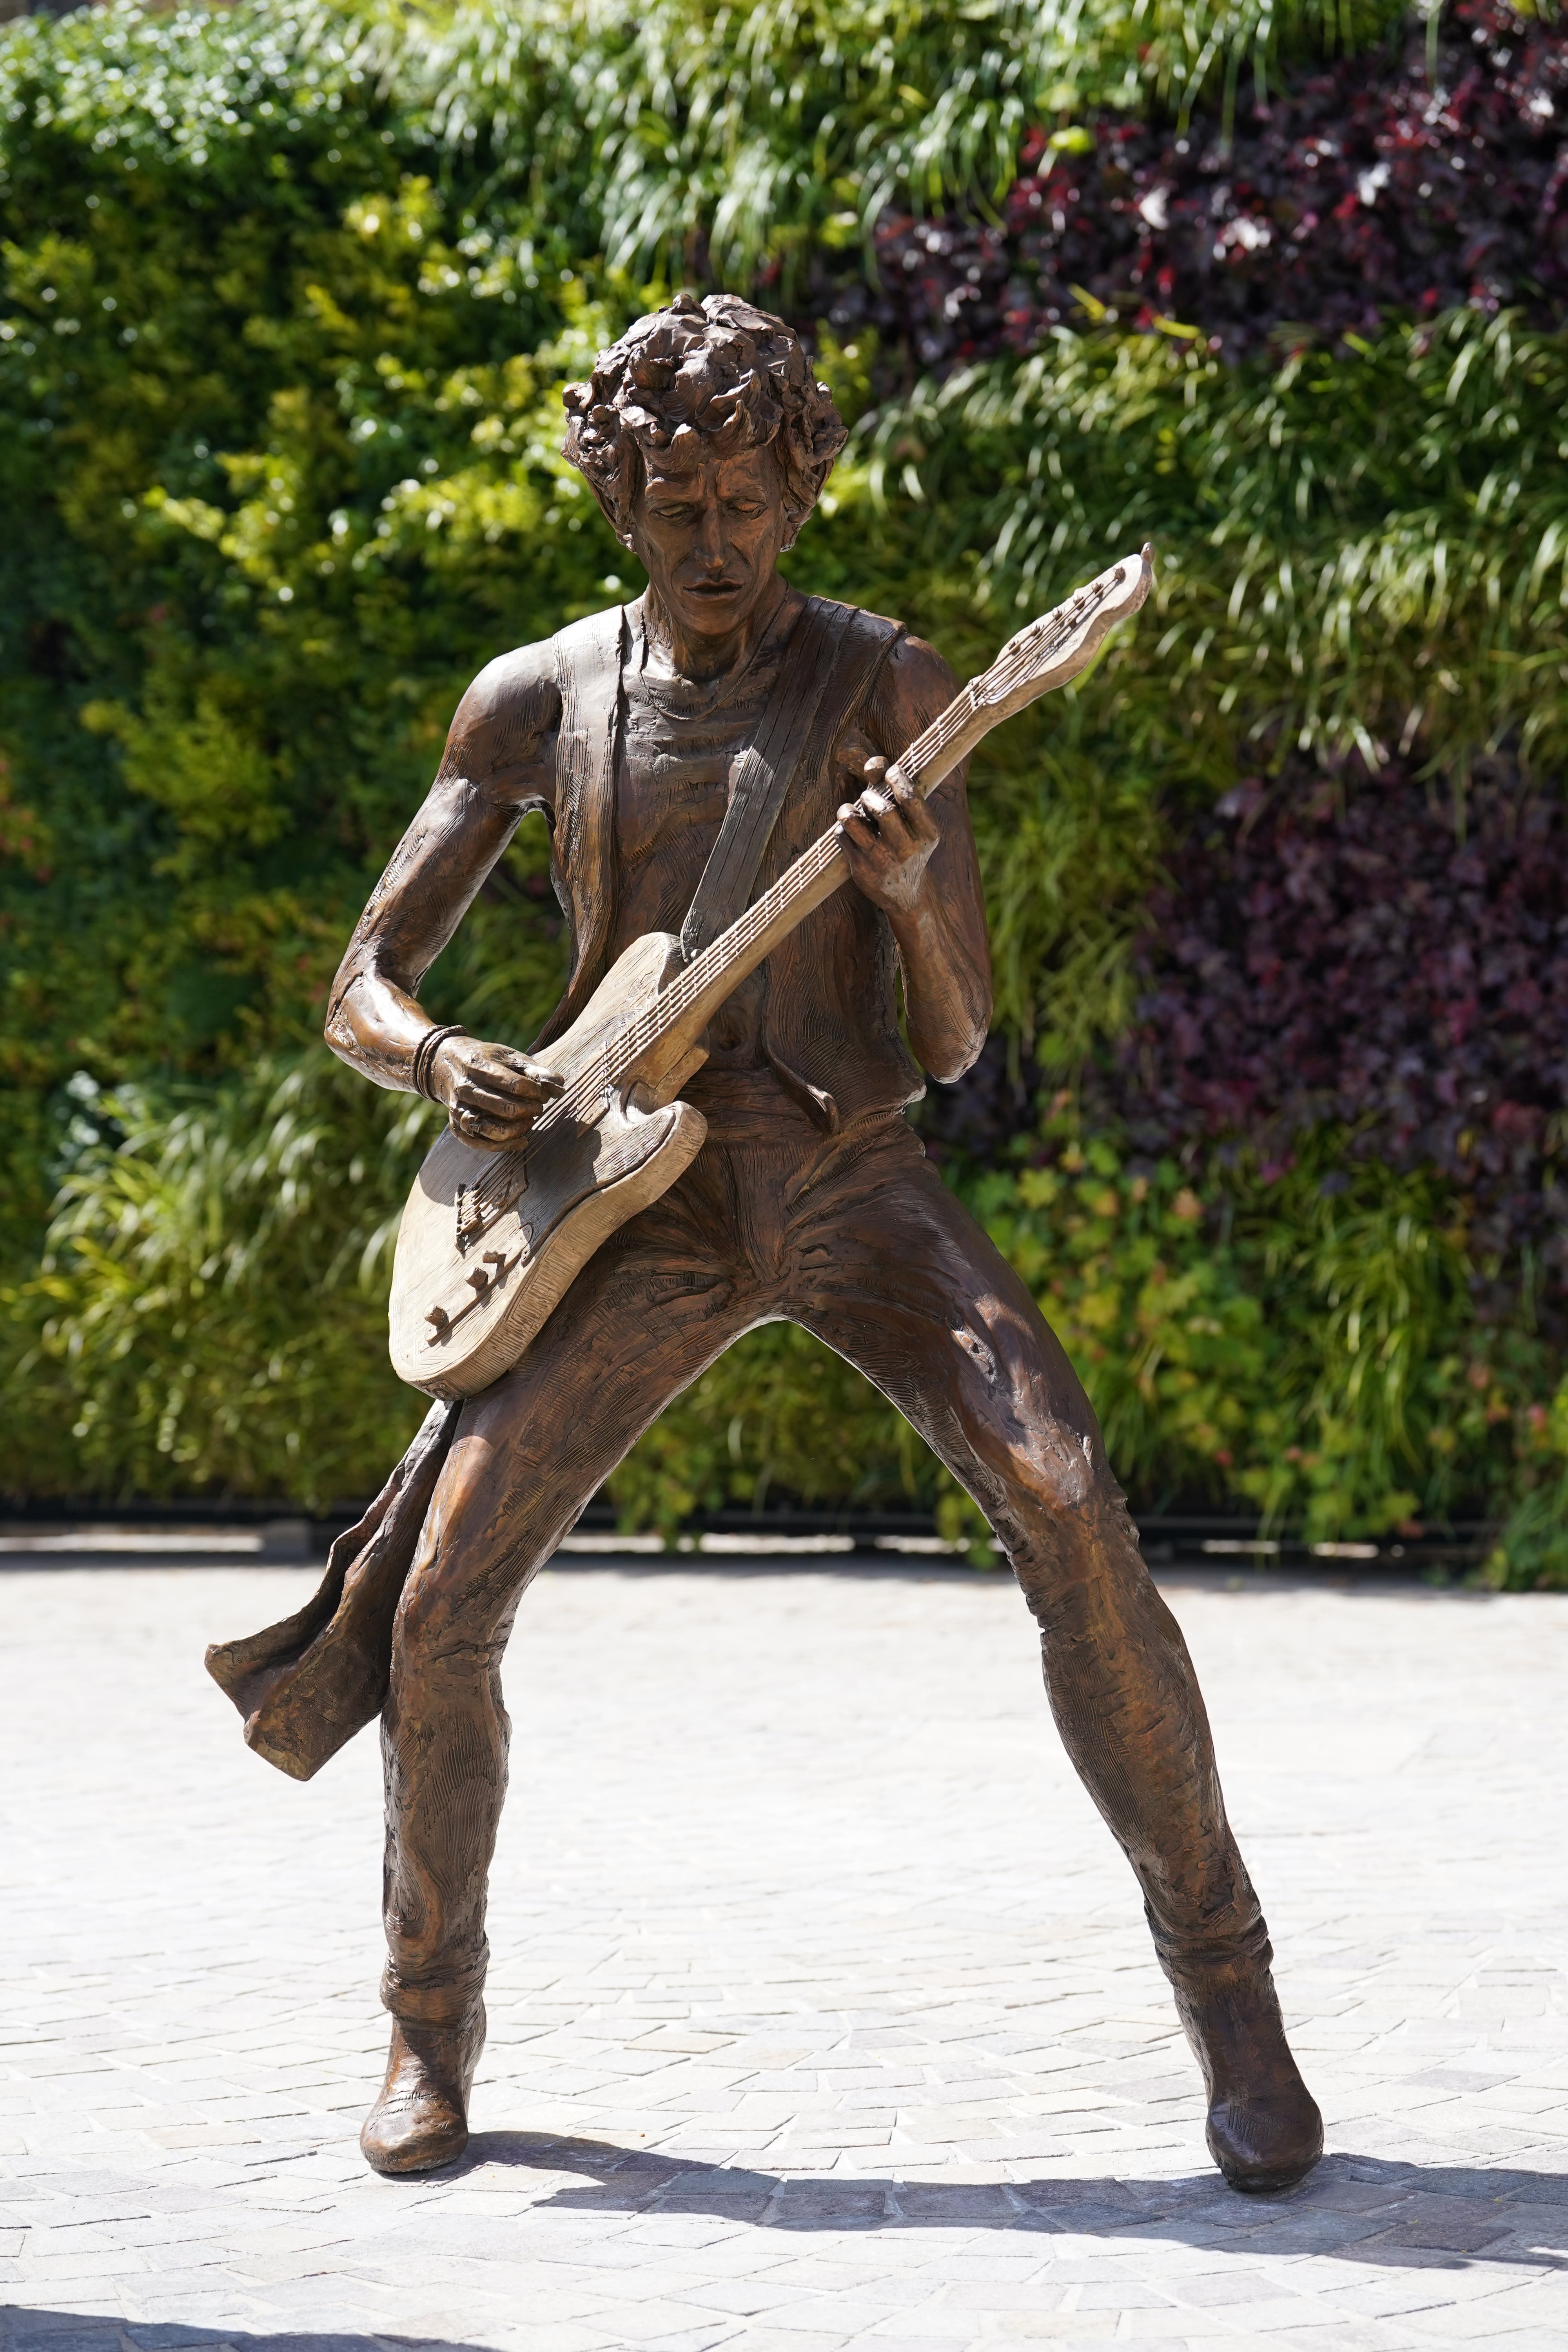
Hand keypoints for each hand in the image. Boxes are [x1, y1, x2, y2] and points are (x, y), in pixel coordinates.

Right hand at [429, 1036, 563, 1147]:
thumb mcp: (509, 1057)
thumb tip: (560, 1085)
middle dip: (530, 1110)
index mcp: (478, 1066)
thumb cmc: (487, 1060)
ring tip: (530, 1121)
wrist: (447, 1064)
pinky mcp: (457, 1127)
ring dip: (520, 1129)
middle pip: (506, 1109)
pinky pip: (482, 1144)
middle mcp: (465, 1089)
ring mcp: (458, 1110)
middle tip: (538, 1107)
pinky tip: (523, 1140)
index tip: (542, 1092)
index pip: (514, 1085)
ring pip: (494, 1130)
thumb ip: (535, 1070)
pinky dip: (506, 1146)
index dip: (535, 1091)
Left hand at [837, 752, 940, 914]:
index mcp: (928, 833)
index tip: (889, 772)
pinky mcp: (862, 870)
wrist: (906, 894)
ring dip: (848, 810)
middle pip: (884, 810)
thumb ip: (895, 789)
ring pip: (855, 822)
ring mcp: (883, 861)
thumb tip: (873, 764)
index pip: (911, 798)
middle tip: (868, 798)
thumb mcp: (913, 822)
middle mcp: (908, 849)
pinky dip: (843, 828)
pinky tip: (850, 831)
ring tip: (850, 811)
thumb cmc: (907, 844)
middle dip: (871, 797)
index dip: (896, 778)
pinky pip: (843, 837)